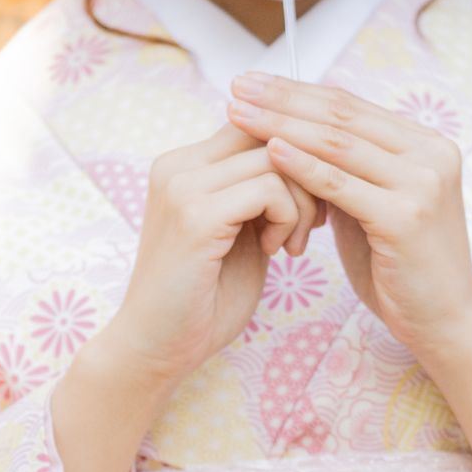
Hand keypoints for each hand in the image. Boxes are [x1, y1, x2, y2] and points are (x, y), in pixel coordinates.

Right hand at [90, 123, 315, 397]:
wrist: (158, 348)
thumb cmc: (204, 298)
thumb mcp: (240, 231)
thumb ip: (261, 192)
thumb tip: (311, 158)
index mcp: (184, 164)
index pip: (257, 123)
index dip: (297, 156)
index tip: (313, 201)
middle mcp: (177, 164)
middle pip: (270, 132)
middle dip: (309, 174)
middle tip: (314, 223)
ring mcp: (182, 186)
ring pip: (276, 158)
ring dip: (302, 203)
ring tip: (292, 244)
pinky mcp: (194, 216)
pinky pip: (269, 189)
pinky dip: (289, 219)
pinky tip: (278, 252)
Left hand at [224, 74, 471, 366]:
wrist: (444, 322)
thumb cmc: (402, 269)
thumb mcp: (373, 208)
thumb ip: (347, 173)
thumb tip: (295, 137)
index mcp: (426, 145)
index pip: (351, 107)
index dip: (300, 91)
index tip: (254, 82)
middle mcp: (431, 154)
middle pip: (343, 117)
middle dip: (284, 99)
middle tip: (237, 85)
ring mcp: (422, 183)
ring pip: (338, 144)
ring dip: (282, 124)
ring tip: (239, 113)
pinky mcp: (405, 217)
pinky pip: (340, 184)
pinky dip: (302, 166)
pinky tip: (269, 151)